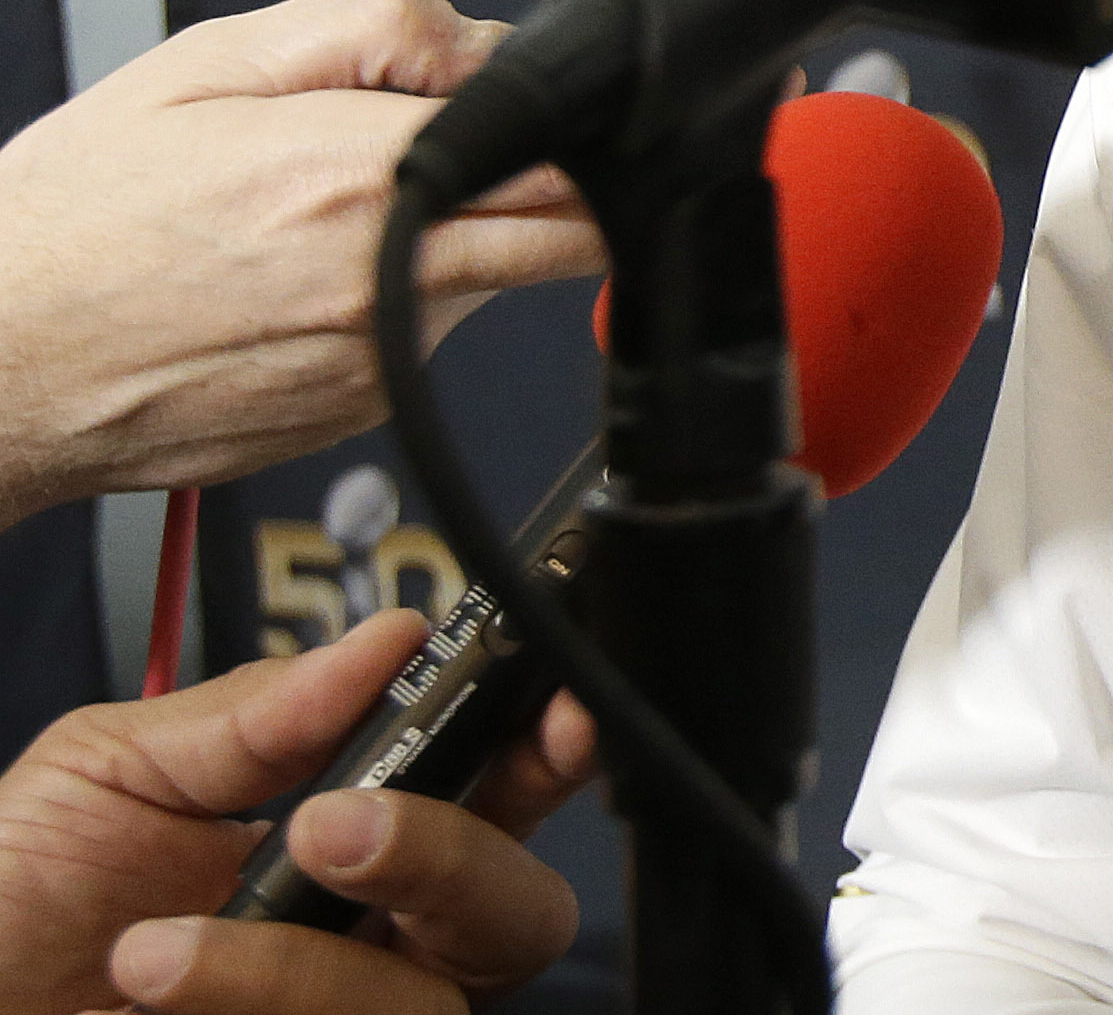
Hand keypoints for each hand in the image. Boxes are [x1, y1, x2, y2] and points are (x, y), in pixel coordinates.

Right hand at [0, 0, 602, 526]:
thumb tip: (488, 44)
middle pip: (572, 233)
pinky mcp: (362, 408)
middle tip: (490, 158)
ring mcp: (381, 356)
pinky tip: (313, 278)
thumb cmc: (80, 213)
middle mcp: (388, 276)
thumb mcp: (215, 59)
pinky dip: (406, 301)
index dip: (568, 123)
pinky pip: (431, 338)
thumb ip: (380, 26)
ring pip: (497, 282)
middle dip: (560, 188)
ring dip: (466, 241)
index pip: (563, 153)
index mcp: (362, 173)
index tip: (545, 111)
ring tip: (342, 216)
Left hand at [0, 607, 594, 1013]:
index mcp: (364, 843)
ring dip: (292, 972)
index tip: (551, 711)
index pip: (506, 793)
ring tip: (151, 951)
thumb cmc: (9, 907)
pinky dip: (242, 1011)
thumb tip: (390, 638)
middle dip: (447, 858)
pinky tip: (149, 1002)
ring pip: (422, 1008)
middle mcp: (380, 947)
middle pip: (519, 915)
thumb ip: (255, 713)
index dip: (554, 750)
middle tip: (334, 826)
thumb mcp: (112, 774)